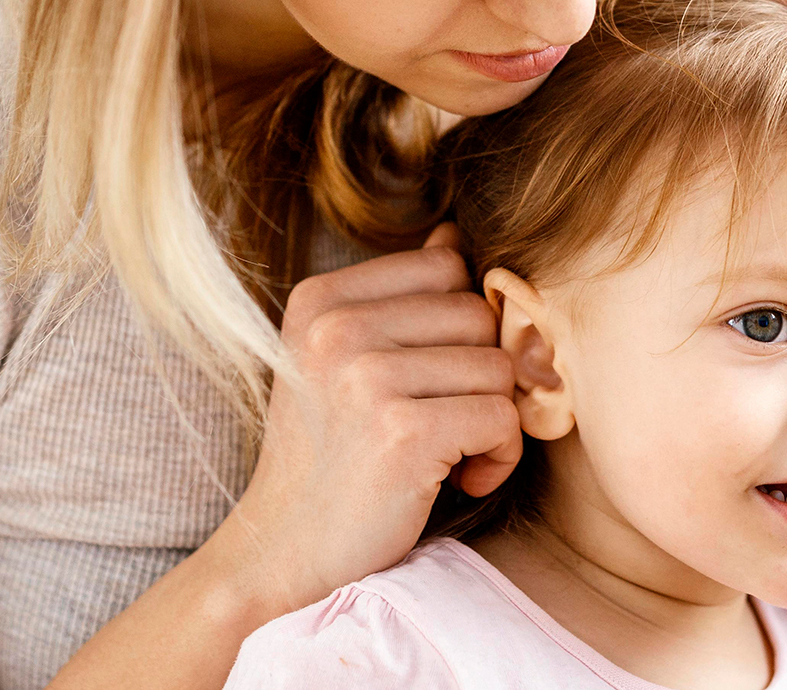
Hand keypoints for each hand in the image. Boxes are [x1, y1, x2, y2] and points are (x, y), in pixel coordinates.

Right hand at [221, 223, 521, 614]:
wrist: (283, 552)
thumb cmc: (328, 454)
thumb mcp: (342, 360)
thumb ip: (398, 297)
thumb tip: (453, 234)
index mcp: (320, 300)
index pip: (447, 267)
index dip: (460, 326)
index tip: (431, 376)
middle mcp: (337, 329)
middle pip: (479, 315)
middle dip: (480, 373)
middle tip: (445, 421)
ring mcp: (366, 379)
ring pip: (500, 367)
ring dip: (493, 419)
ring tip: (448, 452)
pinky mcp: (402, 433)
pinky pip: (503, 418)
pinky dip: (500, 456)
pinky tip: (460, 479)